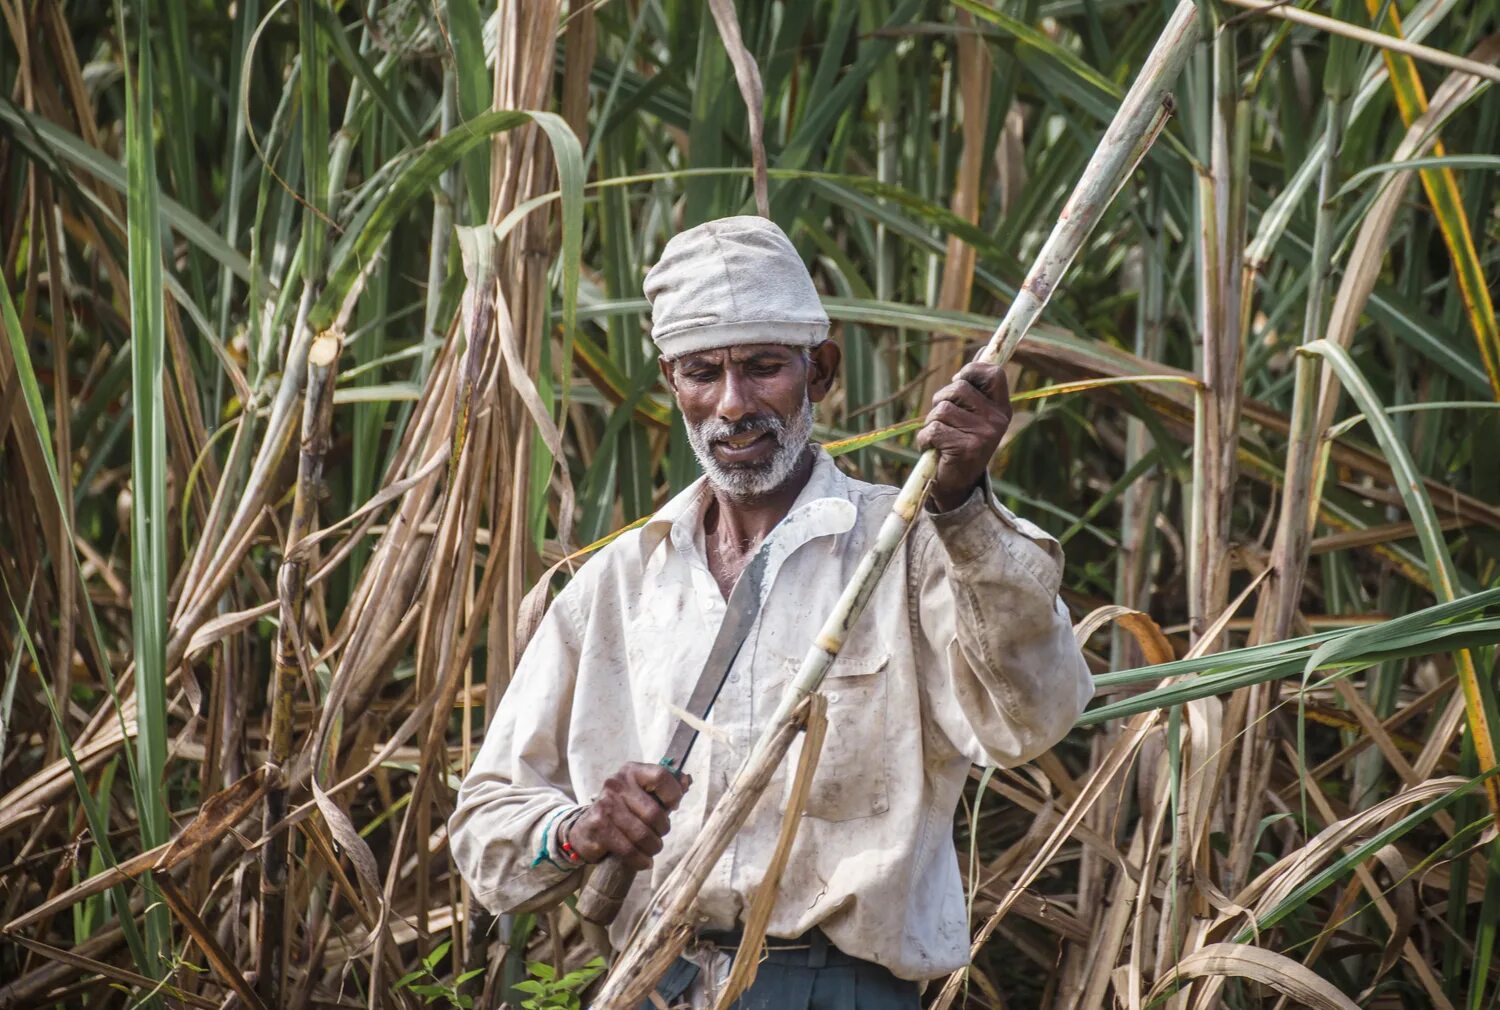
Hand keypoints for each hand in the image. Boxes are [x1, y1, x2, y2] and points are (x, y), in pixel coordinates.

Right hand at [565, 763, 691, 871]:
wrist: (587, 829)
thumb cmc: (623, 810)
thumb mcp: (642, 794)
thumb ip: (665, 789)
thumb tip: (687, 781)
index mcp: (631, 771)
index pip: (661, 776)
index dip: (673, 795)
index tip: (672, 807)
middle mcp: (616, 784)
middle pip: (654, 812)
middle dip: (662, 830)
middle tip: (659, 835)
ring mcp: (605, 805)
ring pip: (642, 834)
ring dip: (653, 847)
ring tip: (652, 849)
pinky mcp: (598, 828)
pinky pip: (628, 849)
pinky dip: (640, 860)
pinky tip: (643, 861)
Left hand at [916, 362, 1012, 511]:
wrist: (957, 486)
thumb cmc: (960, 442)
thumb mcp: (974, 413)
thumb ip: (977, 384)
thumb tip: (985, 347)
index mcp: (1002, 409)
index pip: (994, 372)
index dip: (971, 369)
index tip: (958, 380)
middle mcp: (997, 421)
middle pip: (958, 387)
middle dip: (941, 400)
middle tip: (943, 419)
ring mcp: (983, 435)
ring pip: (942, 409)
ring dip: (931, 422)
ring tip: (939, 438)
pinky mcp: (966, 448)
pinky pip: (933, 429)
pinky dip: (925, 440)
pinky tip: (934, 450)